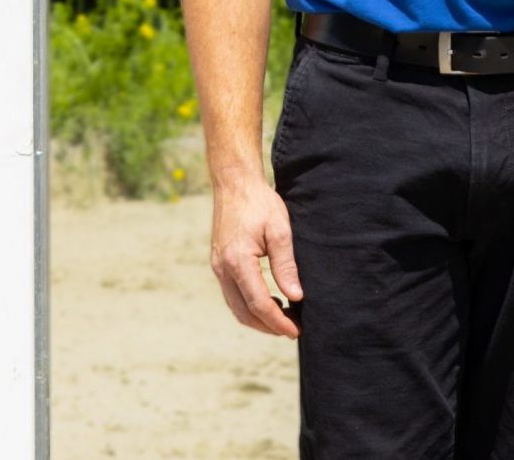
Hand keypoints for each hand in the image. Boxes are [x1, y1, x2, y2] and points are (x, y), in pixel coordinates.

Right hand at [209, 173, 302, 337]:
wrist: (234, 182)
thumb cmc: (259, 202)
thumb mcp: (279, 229)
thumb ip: (286, 264)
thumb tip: (296, 297)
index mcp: (237, 261)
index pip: (259, 304)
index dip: (278, 322)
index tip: (296, 331)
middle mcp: (222, 268)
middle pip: (244, 312)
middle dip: (268, 326)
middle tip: (292, 330)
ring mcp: (217, 267)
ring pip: (236, 307)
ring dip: (258, 318)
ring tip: (283, 319)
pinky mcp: (218, 263)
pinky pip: (232, 294)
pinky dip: (249, 305)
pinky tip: (268, 300)